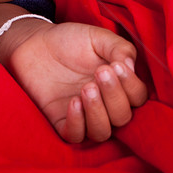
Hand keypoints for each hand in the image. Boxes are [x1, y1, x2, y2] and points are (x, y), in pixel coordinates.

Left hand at [0, 19, 147, 142]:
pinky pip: (76, 136)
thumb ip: (119, 48)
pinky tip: (73, 102)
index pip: (137, 97)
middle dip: (114, 97)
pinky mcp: (62, 121)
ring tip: (86, 88)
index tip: (116, 66)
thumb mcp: (97, 37)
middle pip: (123, 117)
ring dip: (98, 113)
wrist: (35, 42)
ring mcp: (84, 115)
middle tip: (99, 73)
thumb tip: (130, 66)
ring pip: (102, 132)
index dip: (131, 85)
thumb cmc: (69, 40)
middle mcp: (105, 103)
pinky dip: (77, 123)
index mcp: (118, 84)